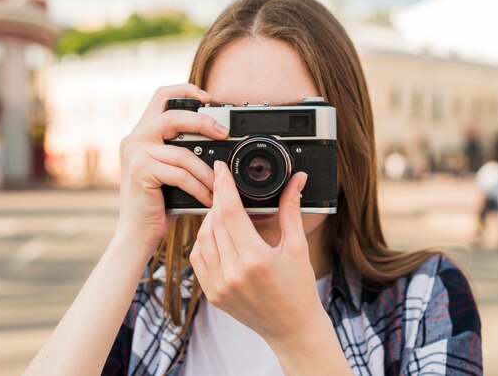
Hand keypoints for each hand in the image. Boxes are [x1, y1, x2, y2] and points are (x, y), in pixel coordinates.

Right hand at [115, 84, 228, 250]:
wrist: (138, 233)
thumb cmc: (159, 203)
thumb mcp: (171, 169)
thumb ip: (183, 150)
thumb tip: (218, 138)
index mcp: (142, 132)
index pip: (161, 96)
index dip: (186, 90)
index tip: (209, 97)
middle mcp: (134, 138)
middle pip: (173, 116)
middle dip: (204, 122)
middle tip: (225, 134)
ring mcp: (134, 153)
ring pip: (183, 153)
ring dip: (207, 172)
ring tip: (220, 185)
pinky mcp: (139, 170)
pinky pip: (180, 174)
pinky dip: (199, 188)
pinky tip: (209, 199)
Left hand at [189, 160, 322, 343]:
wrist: (292, 328)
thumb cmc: (299, 289)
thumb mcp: (298, 246)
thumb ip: (291, 209)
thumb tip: (296, 179)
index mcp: (255, 259)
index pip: (230, 212)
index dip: (223, 185)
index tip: (220, 169)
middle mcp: (233, 273)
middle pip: (214, 222)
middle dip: (217, 199)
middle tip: (224, 186)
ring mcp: (219, 286)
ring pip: (202, 238)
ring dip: (209, 219)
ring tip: (222, 210)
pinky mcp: (212, 294)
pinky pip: (198, 258)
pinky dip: (204, 241)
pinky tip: (216, 233)